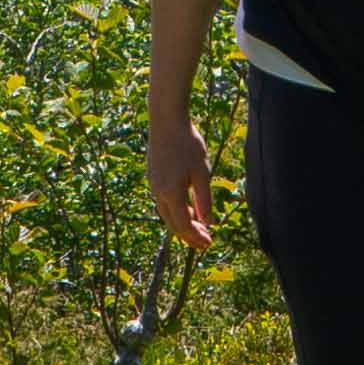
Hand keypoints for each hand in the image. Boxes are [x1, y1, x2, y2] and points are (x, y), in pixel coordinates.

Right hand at [147, 112, 215, 250]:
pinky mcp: (153, 178)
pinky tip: (189, 208)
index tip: (209, 243)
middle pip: (173, 224)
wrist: (166, 121)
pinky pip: (164, 202)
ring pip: (167, 214)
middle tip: (206, 241)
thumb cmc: (188, 144)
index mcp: (171, 194)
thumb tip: (209, 223)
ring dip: (183, 223)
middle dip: (189, 235)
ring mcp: (153, 186)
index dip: (196, 237)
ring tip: (200, 227)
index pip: (183, 225)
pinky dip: (177, 211)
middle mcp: (158, 193)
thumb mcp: (202, 173)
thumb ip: (204, 200)